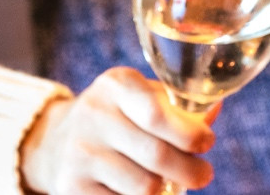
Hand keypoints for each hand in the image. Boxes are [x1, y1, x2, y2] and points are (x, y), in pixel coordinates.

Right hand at [20, 67, 216, 194]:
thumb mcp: (141, 98)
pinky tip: (139, 191)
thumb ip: (178, 106)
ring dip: (166, 190)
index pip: (156, 113)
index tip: (207, 143)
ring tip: (169, 183)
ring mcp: (79, 153)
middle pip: (156, 155)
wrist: (56, 142)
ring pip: (145, 187)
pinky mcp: (71, 187)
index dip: (189, 134)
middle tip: (203, 175)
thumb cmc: (118, 118)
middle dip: (190, 170)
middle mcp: (93, 115)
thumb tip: (213, 112)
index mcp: (116, 86)